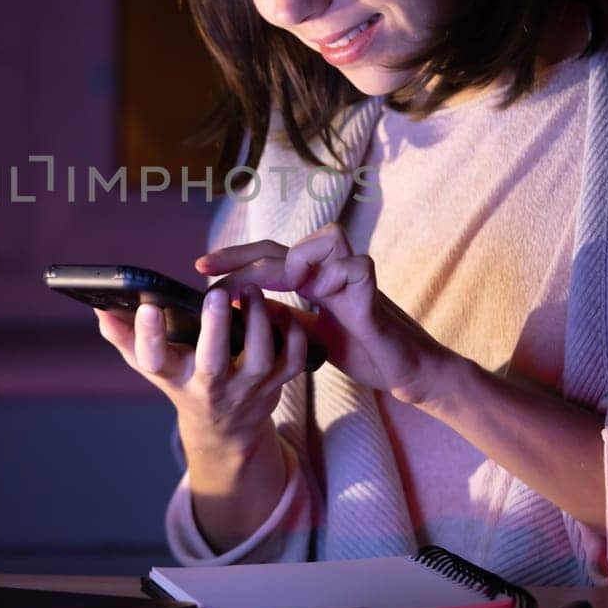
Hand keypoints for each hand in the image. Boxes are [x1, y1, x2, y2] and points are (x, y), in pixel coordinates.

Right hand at [94, 284, 310, 451]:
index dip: (147, 336)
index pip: (152, 361)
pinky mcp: (276, 383)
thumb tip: (100, 308)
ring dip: (258, 322)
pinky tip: (281, 310)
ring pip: (259, 359)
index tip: (148, 306)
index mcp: (174, 376)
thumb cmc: (184, 381)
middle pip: (212, 363)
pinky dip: (293, 337)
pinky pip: (291, 362)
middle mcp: (209, 386)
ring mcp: (246, 388)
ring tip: (250, 288)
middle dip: (215, 328)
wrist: (225, 427)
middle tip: (215, 293)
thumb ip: (124, 337)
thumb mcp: (151, 364)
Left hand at [194, 224, 449, 404]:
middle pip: (283, 245)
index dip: (235, 260)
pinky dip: (337, 277)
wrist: (406, 370)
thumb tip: (248, 308)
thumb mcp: (311, 335)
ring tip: (280, 290)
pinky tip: (325, 298)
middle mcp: (331, 271)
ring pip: (326, 237)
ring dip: (296, 262)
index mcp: (314, 280)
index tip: (200, 269)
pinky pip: (356, 266)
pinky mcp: (374, 292)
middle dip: (242, 255)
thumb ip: (285, 318)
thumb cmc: (365, 348)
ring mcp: (353, 277)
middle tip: (207, 268)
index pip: (268, 259)